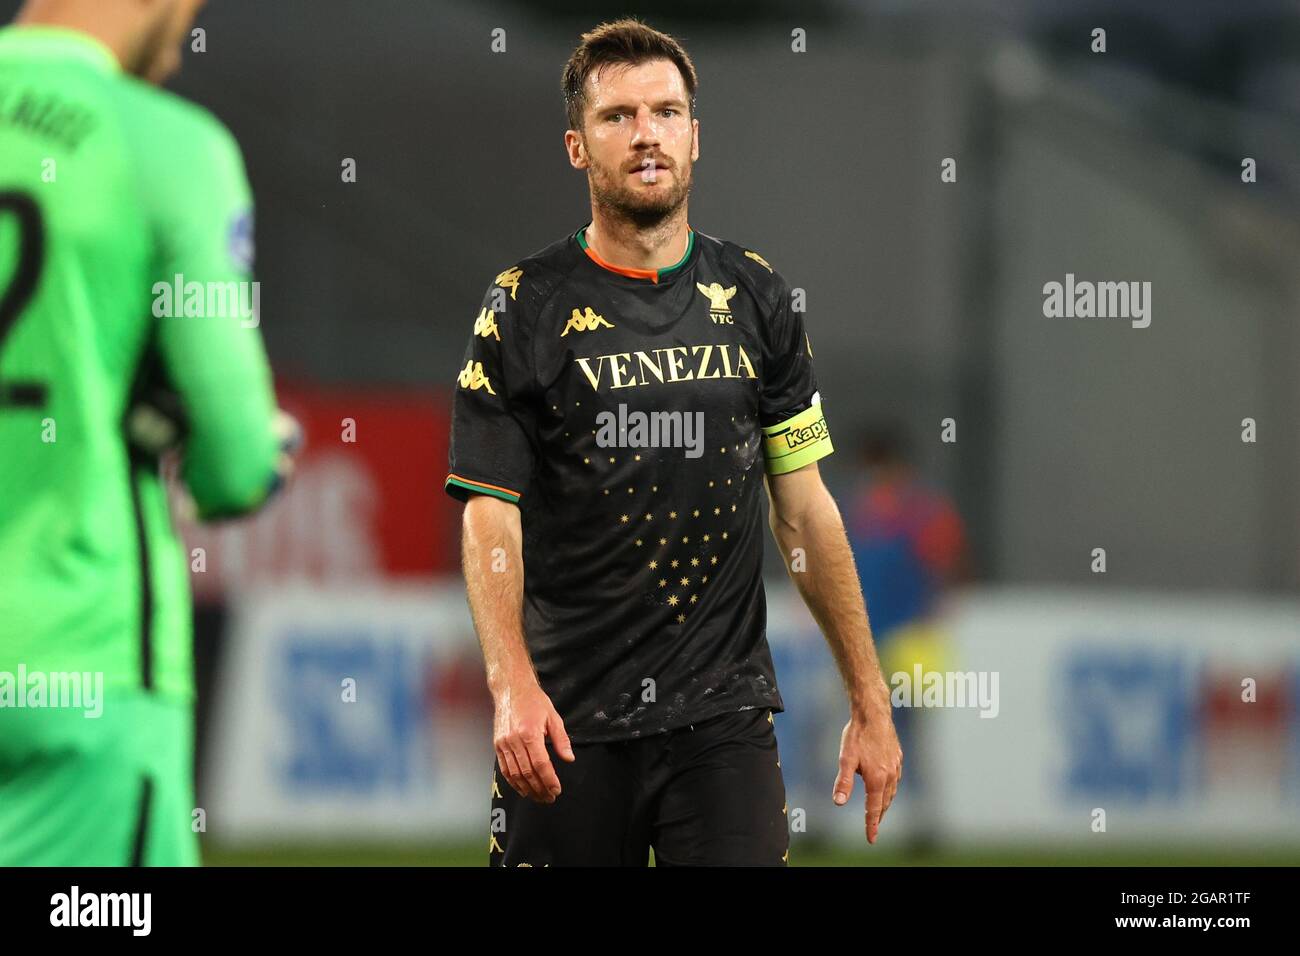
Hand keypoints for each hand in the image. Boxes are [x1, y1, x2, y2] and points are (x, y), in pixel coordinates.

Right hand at [492, 679, 574, 803]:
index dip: (549, 780)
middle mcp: (514, 741)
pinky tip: (522, 788)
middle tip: (549, 798)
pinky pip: (504, 769)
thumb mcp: (553, 717)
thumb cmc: (534, 701)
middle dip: (539, 789)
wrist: (511, 689)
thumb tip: (569, 759)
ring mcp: (503, 744)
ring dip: (527, 789)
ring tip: (538, 797)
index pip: (541, 765)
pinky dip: (513, 782)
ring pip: (514, 774)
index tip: (557, 790)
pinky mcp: (497, 745)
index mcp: (529, 733)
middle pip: (527, 773)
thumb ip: (561, 740)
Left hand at [832, 712, 902, 843]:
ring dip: (885, 803)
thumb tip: (838, 802)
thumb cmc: (858, 735)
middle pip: (884, 802)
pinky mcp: (898, 757)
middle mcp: (890, 775)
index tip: (871, 839)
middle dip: (878, 816)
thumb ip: (844, 782)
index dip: (871, 825)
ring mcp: (896, 766)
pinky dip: (890, 788)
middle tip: (873, 827)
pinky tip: (886, 786)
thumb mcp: (846, 759)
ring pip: (892, 791)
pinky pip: (895, 779)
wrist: (874, 714)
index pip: (873, 808)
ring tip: (879, 810)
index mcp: (877, 779)